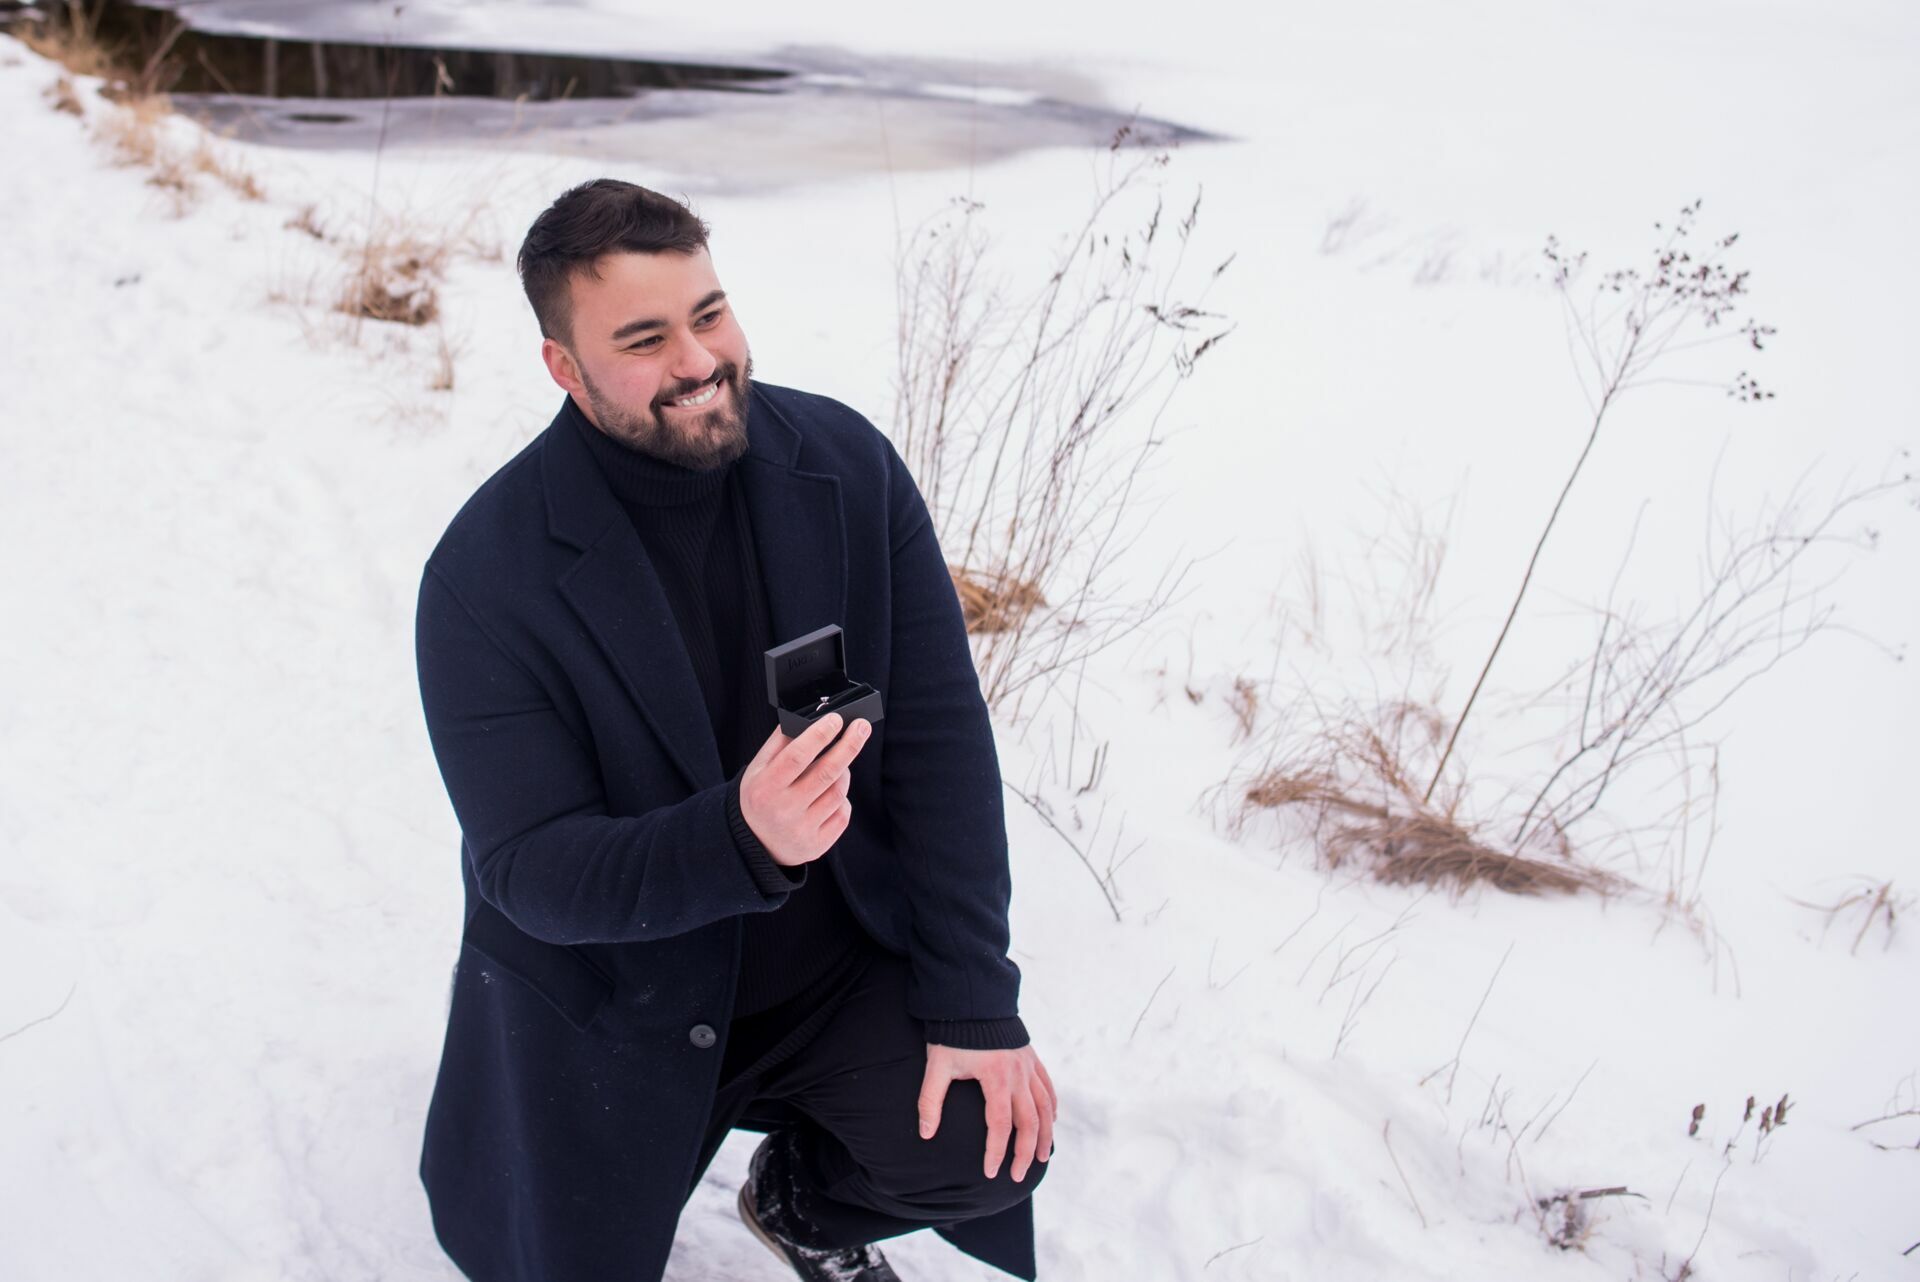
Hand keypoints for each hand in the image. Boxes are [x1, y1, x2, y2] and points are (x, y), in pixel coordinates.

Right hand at [738, 713, 872, 867]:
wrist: (755, 843)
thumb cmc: (761, 795)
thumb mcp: (758, 768)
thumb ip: (780, 742)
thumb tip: (811, 718)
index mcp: (765, 787)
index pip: (796, 757)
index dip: (819, 735)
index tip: (837, 719)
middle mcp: (783, 810)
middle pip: (826, 773)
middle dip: (848, 746)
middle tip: (862, 727)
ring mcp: (802, 830)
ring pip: (838, 792)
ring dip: (844, 772)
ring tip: (838, 764)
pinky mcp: (818, 845)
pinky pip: (842, 813)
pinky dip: (842, 798)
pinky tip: (831, 793)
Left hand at [917, 1043, 1056, 1182]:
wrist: (973, 998)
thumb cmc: (953, 1033)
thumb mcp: (937, 1066)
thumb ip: (930, 1101)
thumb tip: (925, 1134)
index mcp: (996, 1077)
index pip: (1000, 1124)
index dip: (996, 1151)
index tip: (990, 1172)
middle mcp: (1018, 1074)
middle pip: (1029, 1122)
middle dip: (1024, 1152)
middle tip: (1016, 1176)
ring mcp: (1028, 1065)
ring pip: (1044, 1107)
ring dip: (1044, 1135)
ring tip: (1042, 1158)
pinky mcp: (1032, 1058)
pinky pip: (1047, 1087)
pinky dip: (1051, 1107)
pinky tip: (1050, 1122)